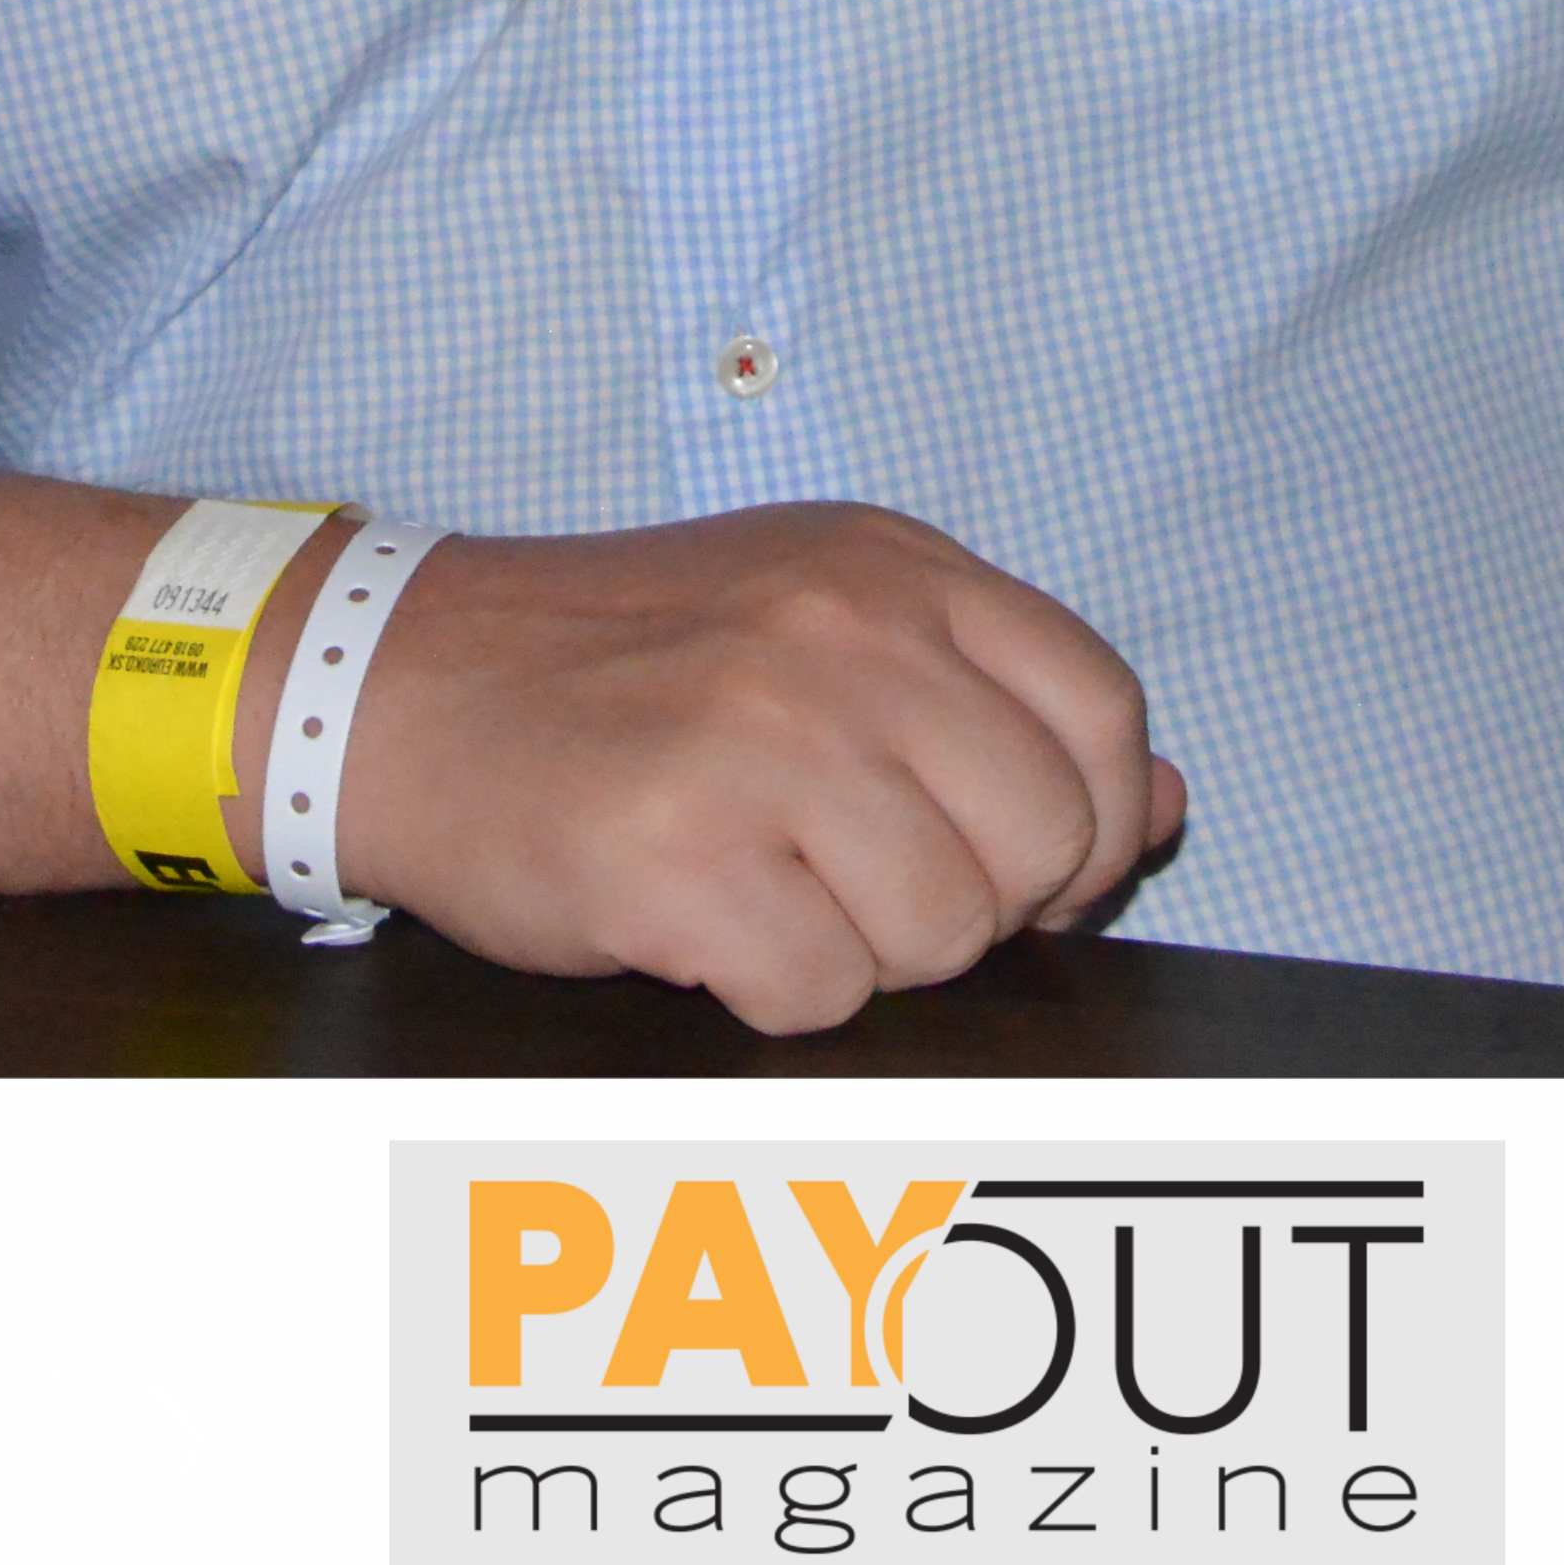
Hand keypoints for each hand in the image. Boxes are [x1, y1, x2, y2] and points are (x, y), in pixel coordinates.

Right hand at [327, 505, 1182, 1032]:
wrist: (396, 687)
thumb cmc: (618, 670)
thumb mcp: (819, 619)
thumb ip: (993, 698)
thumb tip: (1167, 806)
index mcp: (892, 570)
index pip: (1102, 711)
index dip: (1095, 824)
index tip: (1027, 872)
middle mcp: (842, 637)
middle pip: (1043, 838)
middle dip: (979, 903)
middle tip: (864, 887)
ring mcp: (760, 742)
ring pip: (943, 933)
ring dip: (866, 952)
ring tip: (770, 893)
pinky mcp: (678, 855)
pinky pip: (820, 994)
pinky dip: (770, 992)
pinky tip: (701, 927)